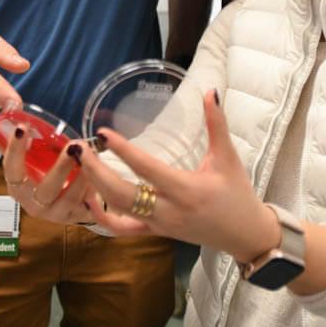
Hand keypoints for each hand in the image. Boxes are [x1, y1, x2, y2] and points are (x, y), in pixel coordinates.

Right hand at [0, 115, 94, 223]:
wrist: (61, 202)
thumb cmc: (39, 174)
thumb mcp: (25, 160)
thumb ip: (9, 142)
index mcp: (18, 188)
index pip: (12, 171)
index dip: (15, 150)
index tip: (22, 128)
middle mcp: (34, 204)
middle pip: (46, 189)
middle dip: (60, 168)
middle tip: (72, 146)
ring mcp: (56, 213)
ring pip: (70, 198)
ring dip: (82, 177)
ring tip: (91, 155)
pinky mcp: (76, 217)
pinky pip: (87, 206)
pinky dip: (94, 189)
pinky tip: (100, 172)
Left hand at [77, 90, 279, 261]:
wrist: (245, 235)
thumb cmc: (237, 193)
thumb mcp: (228, 157)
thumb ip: (217, 123)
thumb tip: (210, 91)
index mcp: (185, 189)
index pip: (146, 169)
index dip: (123, 151)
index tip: (104, 133)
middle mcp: (167, 210)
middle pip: (121, 194)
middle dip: (97, 171)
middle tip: (80, 149)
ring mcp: (158, 225)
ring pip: (118, 211)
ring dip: (96, 188)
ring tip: (82, 164)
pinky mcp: (155, 233)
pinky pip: (123, 229)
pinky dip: (102, 217)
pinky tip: (89, 198)